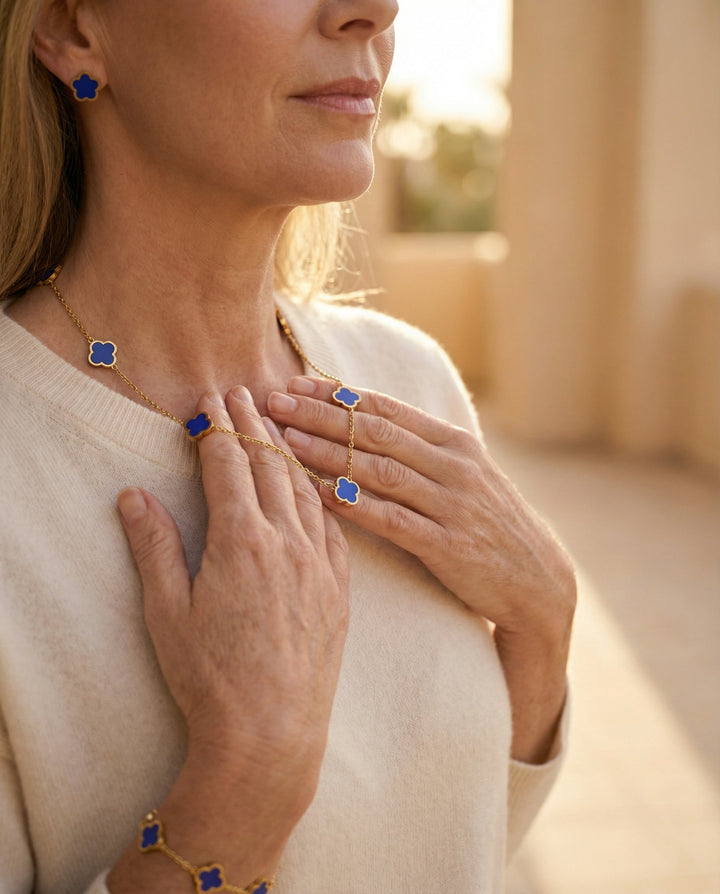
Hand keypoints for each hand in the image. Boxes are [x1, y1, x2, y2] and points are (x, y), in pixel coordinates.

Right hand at [117, 386, 348, 812]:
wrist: (272, 732)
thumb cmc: (211, 677)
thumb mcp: (167, 612)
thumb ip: (154, 547)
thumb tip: (135, 496)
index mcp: (241, 541)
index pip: (229, 465)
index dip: (218, 428)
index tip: (211, 401)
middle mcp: (286, 541)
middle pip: (269, 465)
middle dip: (253, 425)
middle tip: (243, 393)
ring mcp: (320, 562)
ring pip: (305, 488)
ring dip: (289, 452)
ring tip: (277, 425)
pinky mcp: (341, 586)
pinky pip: (332, 524)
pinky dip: (319, 494)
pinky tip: (314, 486)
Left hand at [268, 376, 574, 638]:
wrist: (538, 579)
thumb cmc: (490, 525)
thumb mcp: (465, 476)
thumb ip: (422, 451)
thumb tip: (367, 426)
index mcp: (454, 443)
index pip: (386, 408)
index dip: (337, 395)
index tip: (295, 383)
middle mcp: (453, 466)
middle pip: (376, 431)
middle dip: (321, 414)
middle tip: (275, 400)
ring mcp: (452, 504)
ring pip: (380, 470)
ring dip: (329, 452)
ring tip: (286, 440)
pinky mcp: (448, 545)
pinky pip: (392, 519)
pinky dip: (354, 505)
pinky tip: (319, 495)